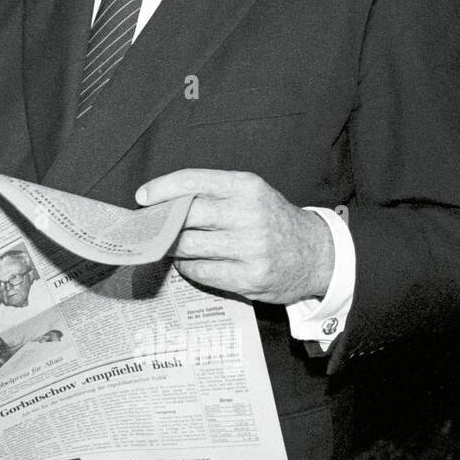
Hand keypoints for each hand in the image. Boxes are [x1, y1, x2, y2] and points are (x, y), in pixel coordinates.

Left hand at [136, 170, 333, 305]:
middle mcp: (248, 215)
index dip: (162, 188)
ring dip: (171, 246)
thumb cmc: (272, 219)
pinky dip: (187, 267)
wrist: (316, 254)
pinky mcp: (249, 277)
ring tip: (169, 244)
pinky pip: (200, 271)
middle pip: (185, 216)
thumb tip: (162, 201)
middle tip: (149, 226)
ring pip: (188, 246)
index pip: (193, 181)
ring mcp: (250, 248)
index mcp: (247, 187)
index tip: (142, 196)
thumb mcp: (251, 193)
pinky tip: (189, 262)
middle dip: (162, 221)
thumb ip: (212, 193)